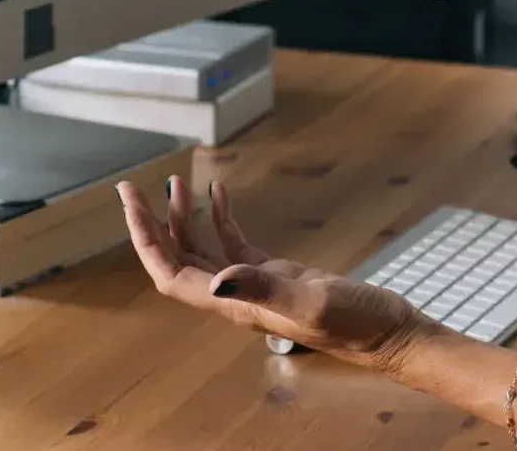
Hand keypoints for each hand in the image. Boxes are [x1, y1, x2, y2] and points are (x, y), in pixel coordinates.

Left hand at [117, 177, 435, 372]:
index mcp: (236, 305)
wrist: (385, 332)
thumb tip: (220, 280)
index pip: (172, 274)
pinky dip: (222, 218)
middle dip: (152, 226)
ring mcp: (256, 287)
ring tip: (175, 184)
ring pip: (203, 252)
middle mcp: (237, 298)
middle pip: (178, 262)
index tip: (132, 203)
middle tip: (134, 188)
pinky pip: (236, 245)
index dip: (147, 240)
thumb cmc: (353, 322)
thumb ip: (265, 290)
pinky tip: (220, 194)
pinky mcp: (277, 275)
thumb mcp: (310, 302)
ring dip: (184, 219)